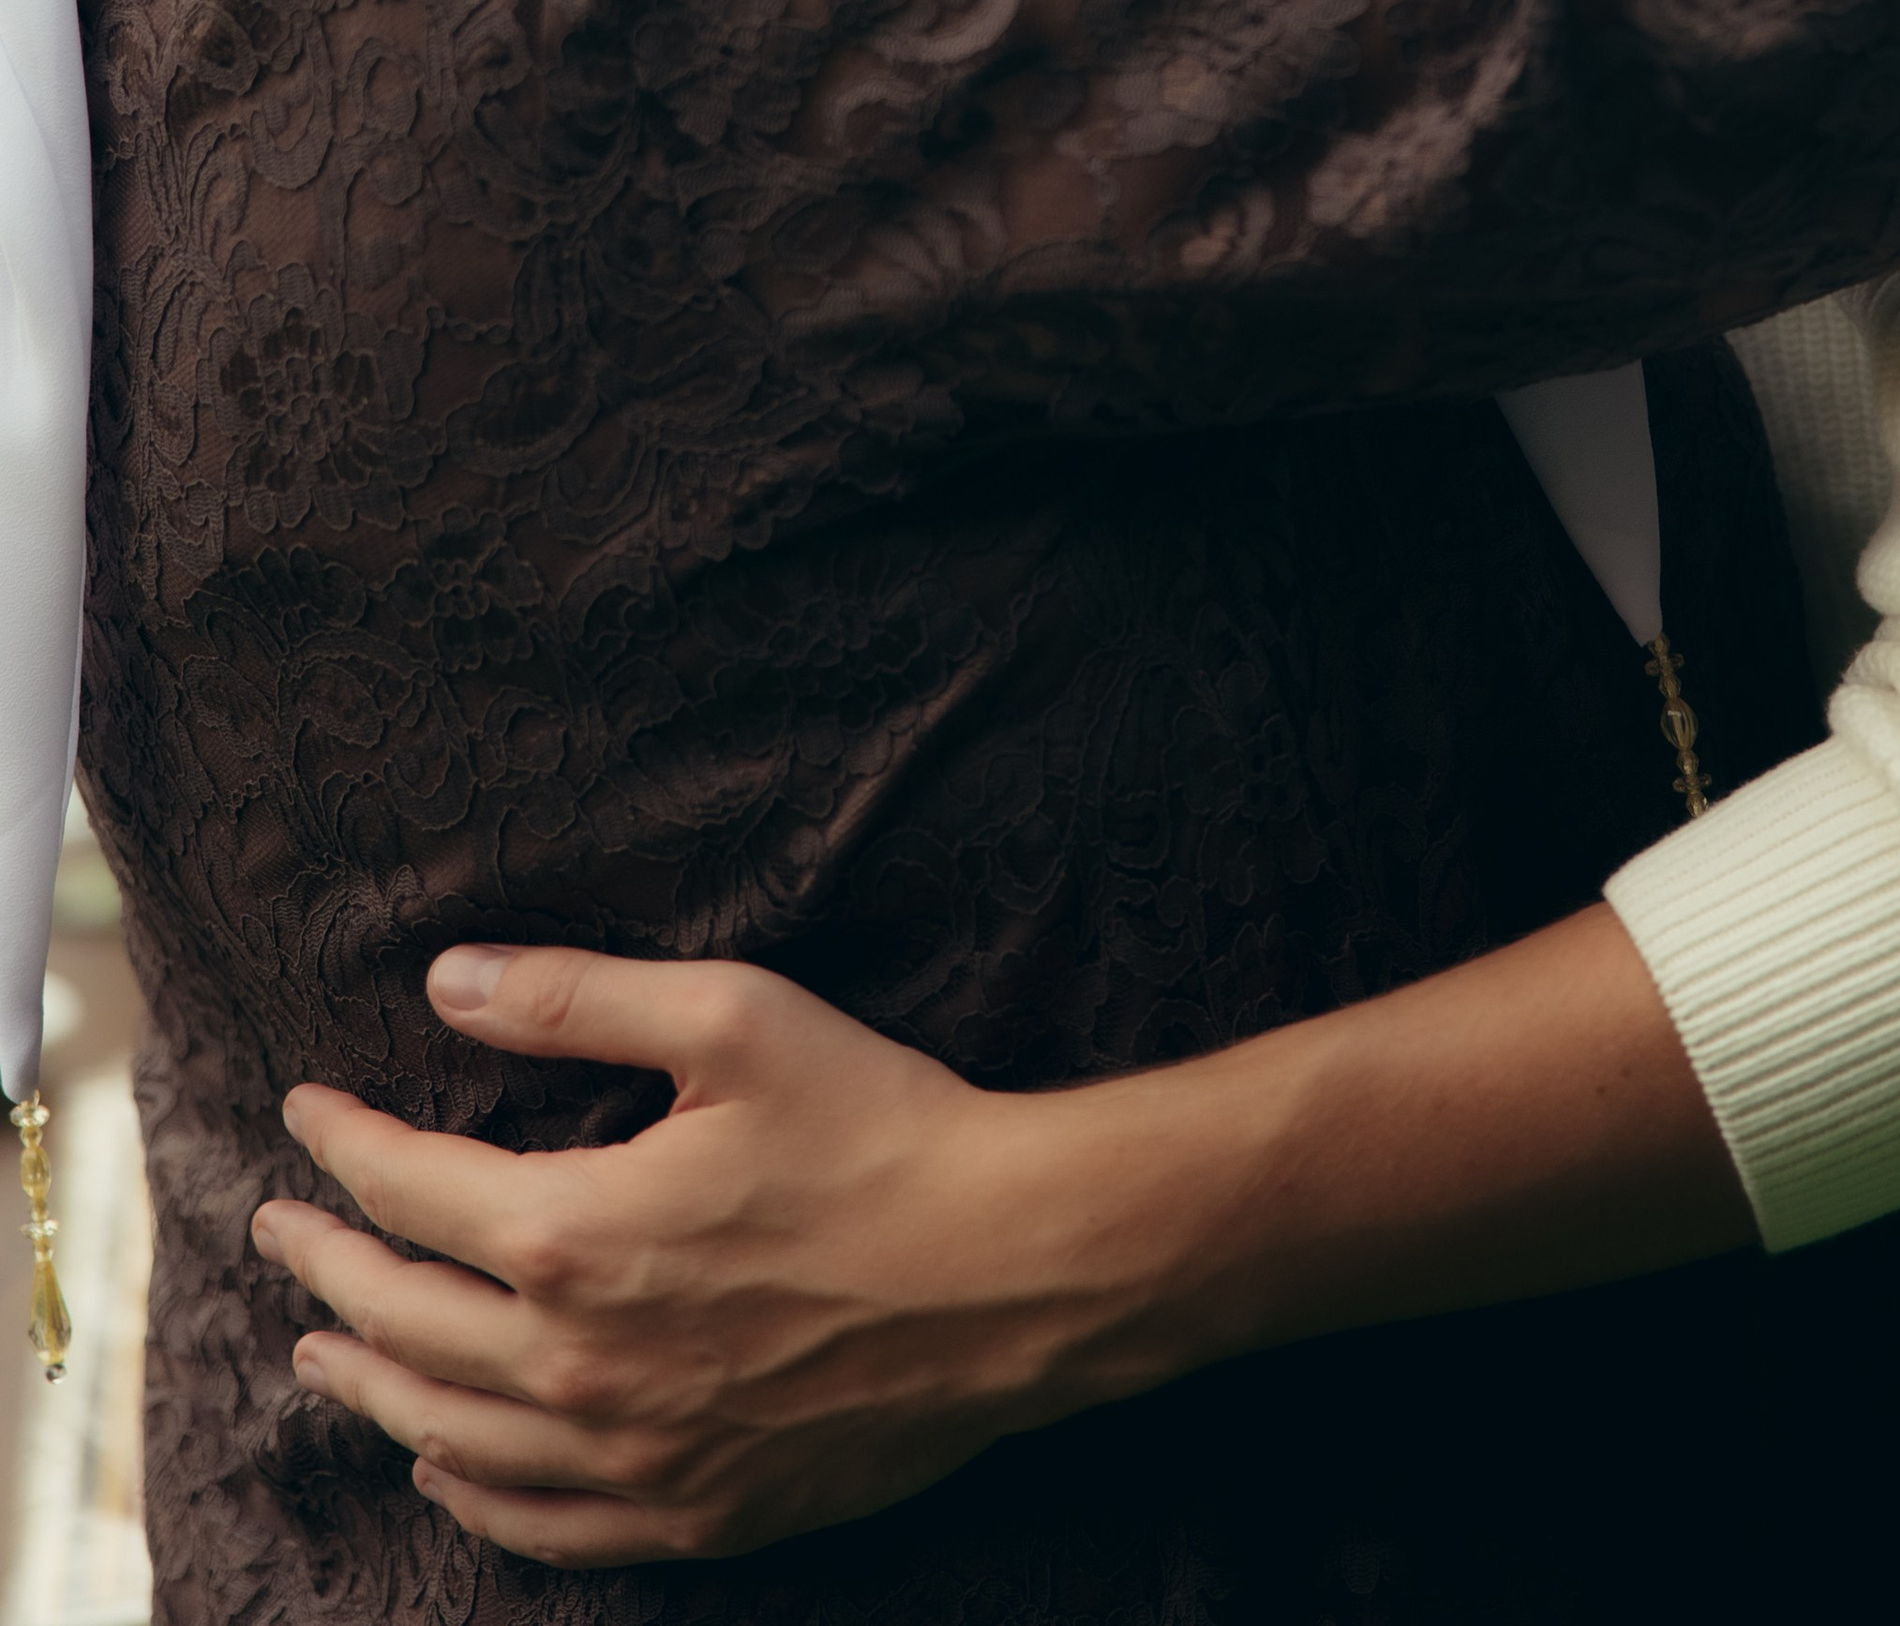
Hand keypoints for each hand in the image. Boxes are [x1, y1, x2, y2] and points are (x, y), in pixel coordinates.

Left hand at [250, 947, 1159, 1569]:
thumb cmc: (881, 1127)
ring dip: (371, 1383)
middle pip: (402, 1321)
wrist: (1013, 1270)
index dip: (343, 1145)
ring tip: (325, 1350)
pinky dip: (466, 1493)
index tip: (306, 1112)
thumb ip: (577, 999)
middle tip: (280, 1231)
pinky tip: (442, 1464)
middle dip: (327, 1266)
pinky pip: (538, 1525)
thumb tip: (446, 980)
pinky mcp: (694, 1509)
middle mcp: (577, 1367)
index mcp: (574, 1236)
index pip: (406, 1191)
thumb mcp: (733, 1019)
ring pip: (448, 1435)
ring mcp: (632, 1454)